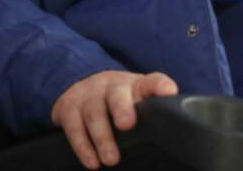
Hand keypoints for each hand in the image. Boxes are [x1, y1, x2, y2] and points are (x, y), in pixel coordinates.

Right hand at [50, 70, 177, 168]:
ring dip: (102, 138)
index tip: (168, 93)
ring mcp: (89, 94)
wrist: (82, 88)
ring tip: (111, 159)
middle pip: (117, 93)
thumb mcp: (136, 101)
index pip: (152, 81)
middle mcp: (112, 85)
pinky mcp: (69, 106)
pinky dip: (83, 146)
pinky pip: (74, 127)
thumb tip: (172, 137)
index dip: (160, 85)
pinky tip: (91, 161)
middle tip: (128, 125)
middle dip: (122, 107)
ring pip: (94, 112)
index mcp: (135, 84)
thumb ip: (152, 112)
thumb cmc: (118, 102)